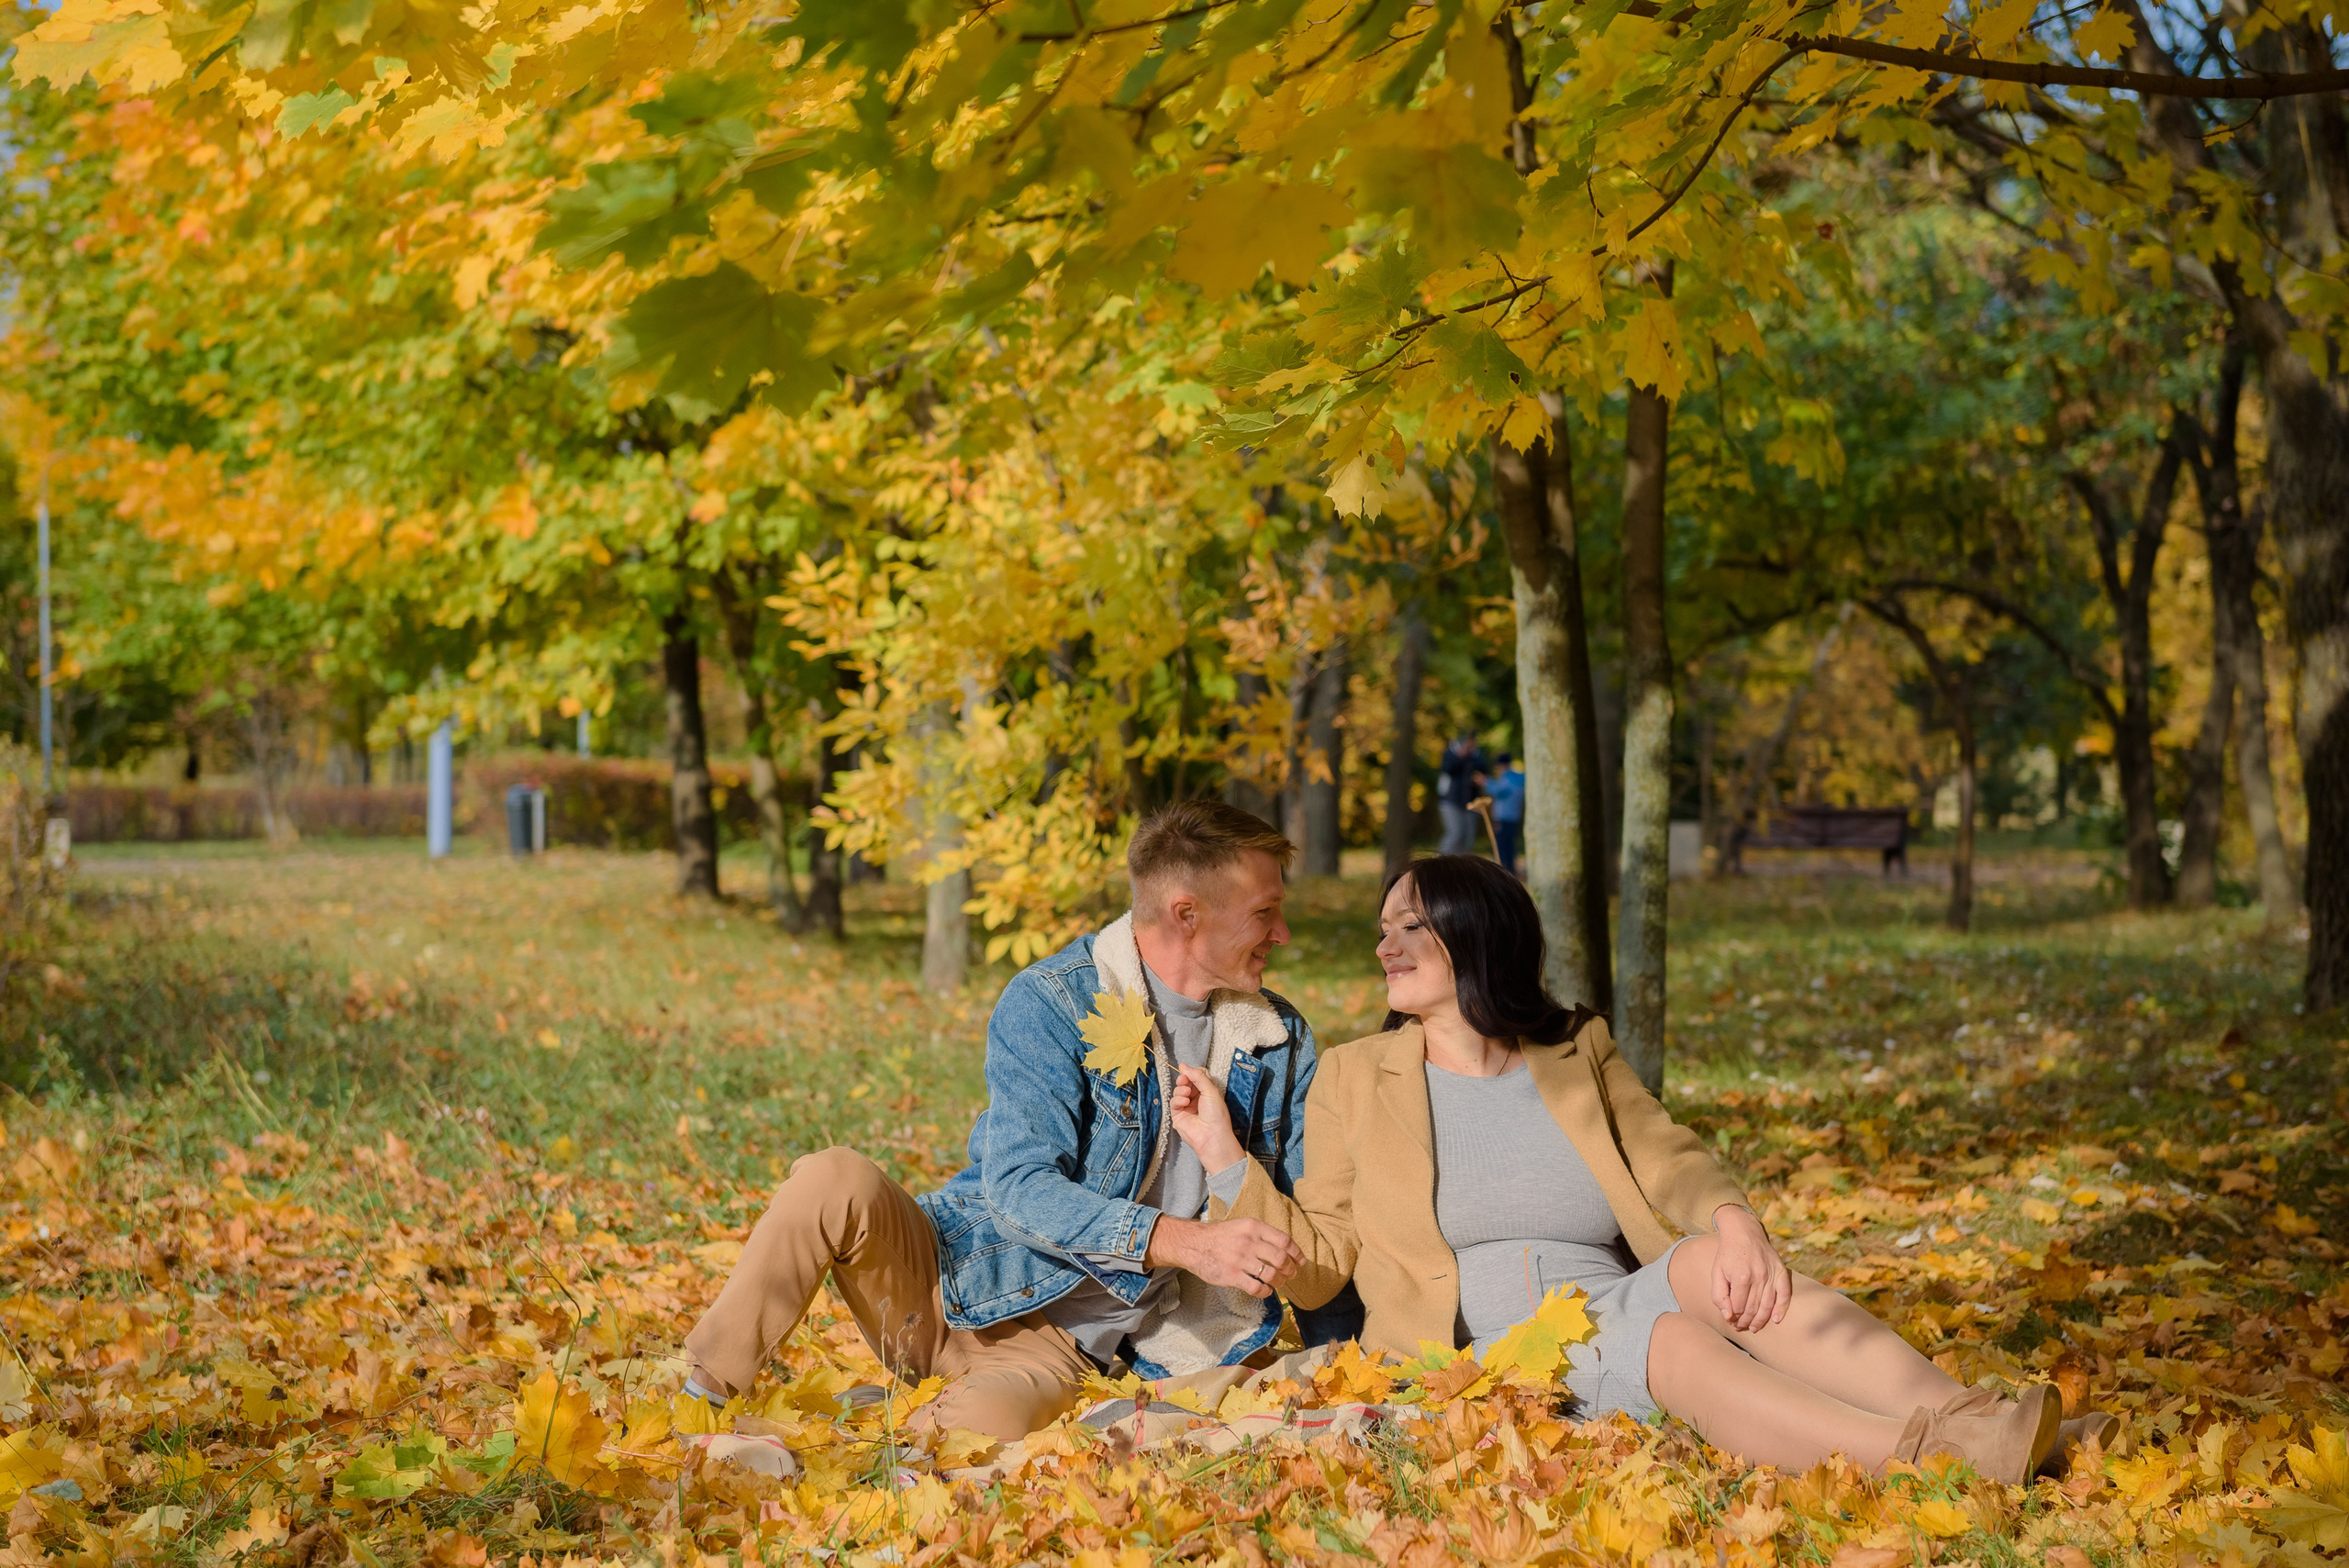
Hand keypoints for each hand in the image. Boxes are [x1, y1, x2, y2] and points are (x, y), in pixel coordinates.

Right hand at [1146, 1215, 1301, 1297]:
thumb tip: (1285, 1248)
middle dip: (1290, 1269)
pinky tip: (1265, 1291)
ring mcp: (1240, 1260)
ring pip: (1271, 1274)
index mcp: (1253, 1227)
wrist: (1193, 1244)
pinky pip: (1256, 1287)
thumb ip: (1261, 1234)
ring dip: (1279, 1282)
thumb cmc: (1220, 1236)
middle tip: (1291, 1274)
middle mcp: (1249, 1242)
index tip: (1301, 1261)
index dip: (1297, 1253)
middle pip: (1281, 1259)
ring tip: (1278, 1283)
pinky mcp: (1232, 1275)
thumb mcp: (1242, 1226)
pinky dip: (1265, 1292)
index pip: (1284, 1240)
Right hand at [1168, 1064, 1245, 1172]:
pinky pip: (1174, 1102)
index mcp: (1208, 1092)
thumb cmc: (1216, 1114)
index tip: (1188, 1070)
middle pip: (1186, 1082)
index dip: (1193, 1072)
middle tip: (1185, 1080)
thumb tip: (1182, 1065)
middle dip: (1184, 1079)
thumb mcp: (1211, 1090)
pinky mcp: (1178, 1115)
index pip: (1198, 1076)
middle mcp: (1197, 1098)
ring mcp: (1187, 1107)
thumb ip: (1197, 1076)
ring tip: (1187, 1094)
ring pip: (1178, 1091)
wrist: (1212, 1135)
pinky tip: (1185, 1102)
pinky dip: (1178, 1100)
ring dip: (1181, 1089)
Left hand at [1710, 1205, 1790, 1330]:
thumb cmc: (1728, 1254)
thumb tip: (1728, 1316)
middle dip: (1745, 1321)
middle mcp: (1759, 1276)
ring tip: (1753, 1328)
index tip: (1731, 1321)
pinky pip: (1784, 1294)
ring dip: (1760, 1320)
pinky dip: (1781, 1308)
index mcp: (1741, 1277)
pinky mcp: (1781, 1271)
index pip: (1738, 1307)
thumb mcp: (1716, 1272)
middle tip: (1740, 1327)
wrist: (1744, 1232)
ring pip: (1768, 1305)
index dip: (1733, 1317)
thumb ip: (1719, 1295)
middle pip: (1753, 1308)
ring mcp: (1771, 1274)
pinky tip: (1776, 1320)